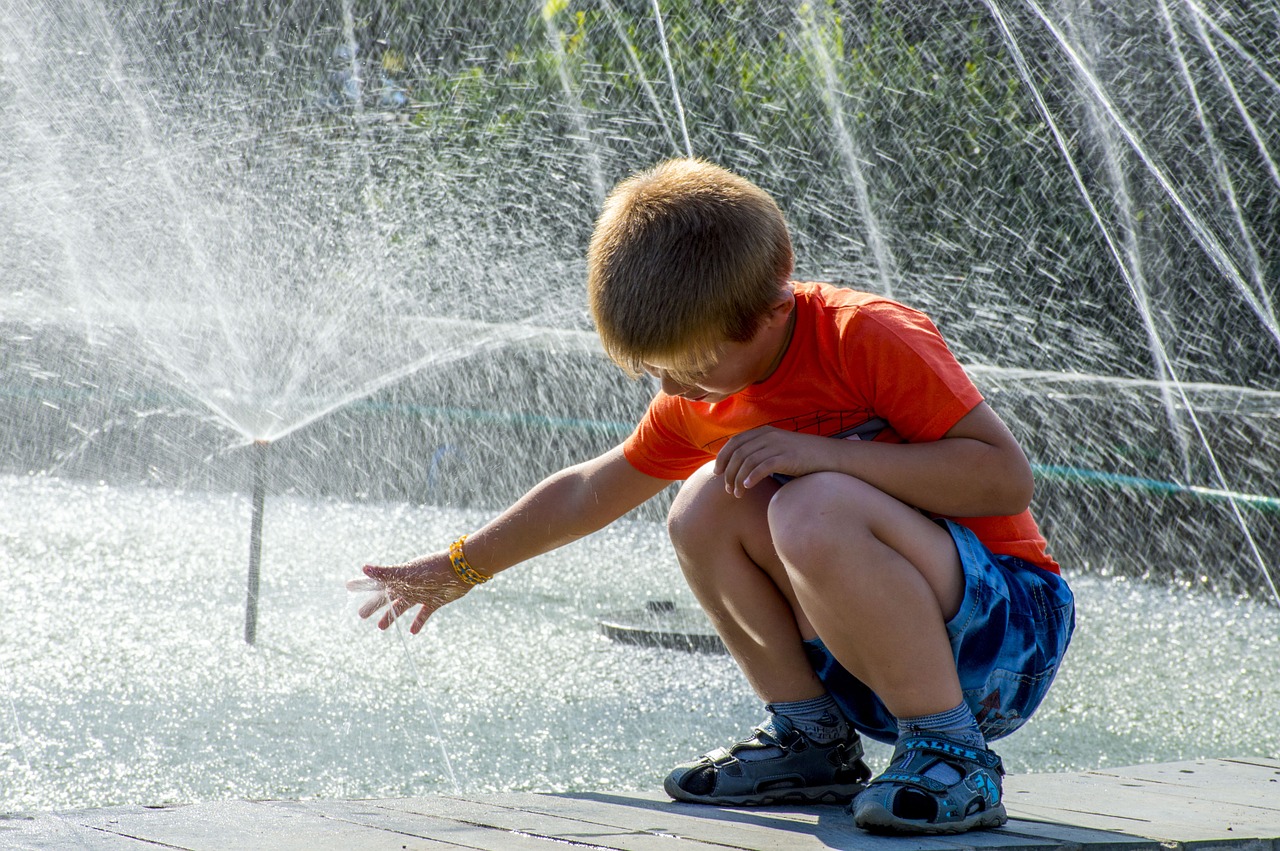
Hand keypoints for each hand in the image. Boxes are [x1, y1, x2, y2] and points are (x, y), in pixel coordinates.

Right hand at [346, 552, 472, 634]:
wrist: (460, 569)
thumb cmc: (432, 568)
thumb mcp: (407, 572)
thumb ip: (386, 573)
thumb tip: (363, 568)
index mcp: (400, 577)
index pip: (377, 582)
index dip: (363, 585)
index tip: (348, 586)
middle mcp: (409, 585)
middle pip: (387, 597)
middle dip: (374, 605)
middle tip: (361, 614)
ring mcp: (421, 593)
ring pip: (402, 607)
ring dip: (392, 616)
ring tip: (380, 627)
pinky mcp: (434, 600)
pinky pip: (424, 613)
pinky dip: (418, 621)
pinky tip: (412, 631)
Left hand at [714, 427, 832, 496]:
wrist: (830, 456)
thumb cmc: (803, 457)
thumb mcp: (779, 449)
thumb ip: (761, 452)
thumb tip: (741, 467)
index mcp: (764, 431)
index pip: (735, 442)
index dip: (722, 457)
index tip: (717, 473)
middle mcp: (769, 435)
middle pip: (738, 453)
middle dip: (729, 473)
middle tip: (728, 490)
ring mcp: (778, 445)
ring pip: (747, 461)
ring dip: (738, 479)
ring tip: (737, 494)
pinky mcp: (787, 457)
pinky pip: (763, 466)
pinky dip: (752, 477)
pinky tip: (747, 488)